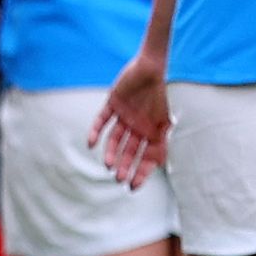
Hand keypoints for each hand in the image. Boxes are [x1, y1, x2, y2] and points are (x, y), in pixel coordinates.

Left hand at [88, 52, 171, 187]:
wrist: (150, 68)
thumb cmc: (161, 92)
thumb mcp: (165, 119)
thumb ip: (163, 138)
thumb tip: (161, 162)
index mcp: (153, 131)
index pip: (147, 157)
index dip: (141, 172)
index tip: (133, 187)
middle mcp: (138, 127)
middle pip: (129, 151)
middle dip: (125, 166)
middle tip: (119, 179)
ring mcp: (125, 117)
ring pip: (115, 139)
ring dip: (111, 152)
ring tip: (108, 165)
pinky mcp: (113, 105)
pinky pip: (102, 121)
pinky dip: (95, 131)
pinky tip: (90, 144)